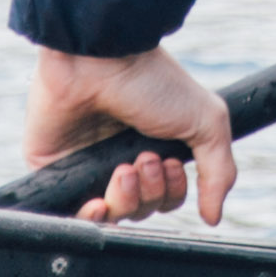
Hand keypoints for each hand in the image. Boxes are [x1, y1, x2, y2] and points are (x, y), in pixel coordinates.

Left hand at [24, 45, 233, 225]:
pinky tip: (98, 205)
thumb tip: (214, 217)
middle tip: (145, 160)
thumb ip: (219, 172)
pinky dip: (89, 218)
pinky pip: (71, 212)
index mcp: (152, 146)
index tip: (170, 163)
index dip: (171, 192)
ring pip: (111, 214)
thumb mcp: (206, 121)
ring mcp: (86, 163)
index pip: (165, 197)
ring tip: (123, 169)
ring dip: (124, 200)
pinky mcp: (56, 168)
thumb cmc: (150, 79)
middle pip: (140, 209)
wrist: (99, 58)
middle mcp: (119, 157)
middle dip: (149, 192)